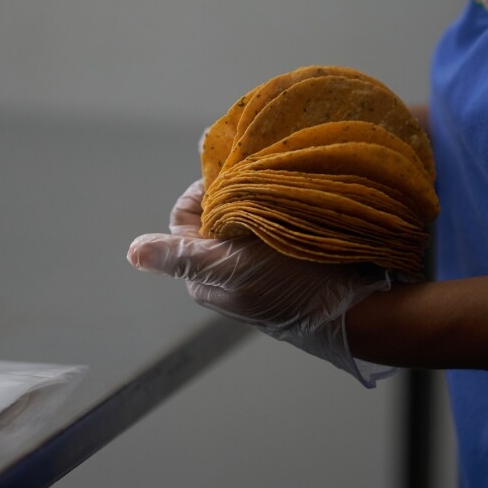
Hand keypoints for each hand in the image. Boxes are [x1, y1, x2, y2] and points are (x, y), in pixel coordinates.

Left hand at [127, 179, 394, 386]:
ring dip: (261, 200)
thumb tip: (133, 253)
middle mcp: (226, 273)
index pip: (185, 216)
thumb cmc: (290, 286)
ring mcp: (258, 270)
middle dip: (234, 194)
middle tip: (261, 180)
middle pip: (216, 215)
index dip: (203, 192)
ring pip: (246, 219)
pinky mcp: (289, 265)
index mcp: (203, 276)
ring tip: (280, 190)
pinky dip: (282, 211)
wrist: (354, 308)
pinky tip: (297, 205)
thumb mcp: (229, 266)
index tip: (232, 179)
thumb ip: (181, 255)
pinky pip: (275, 227)